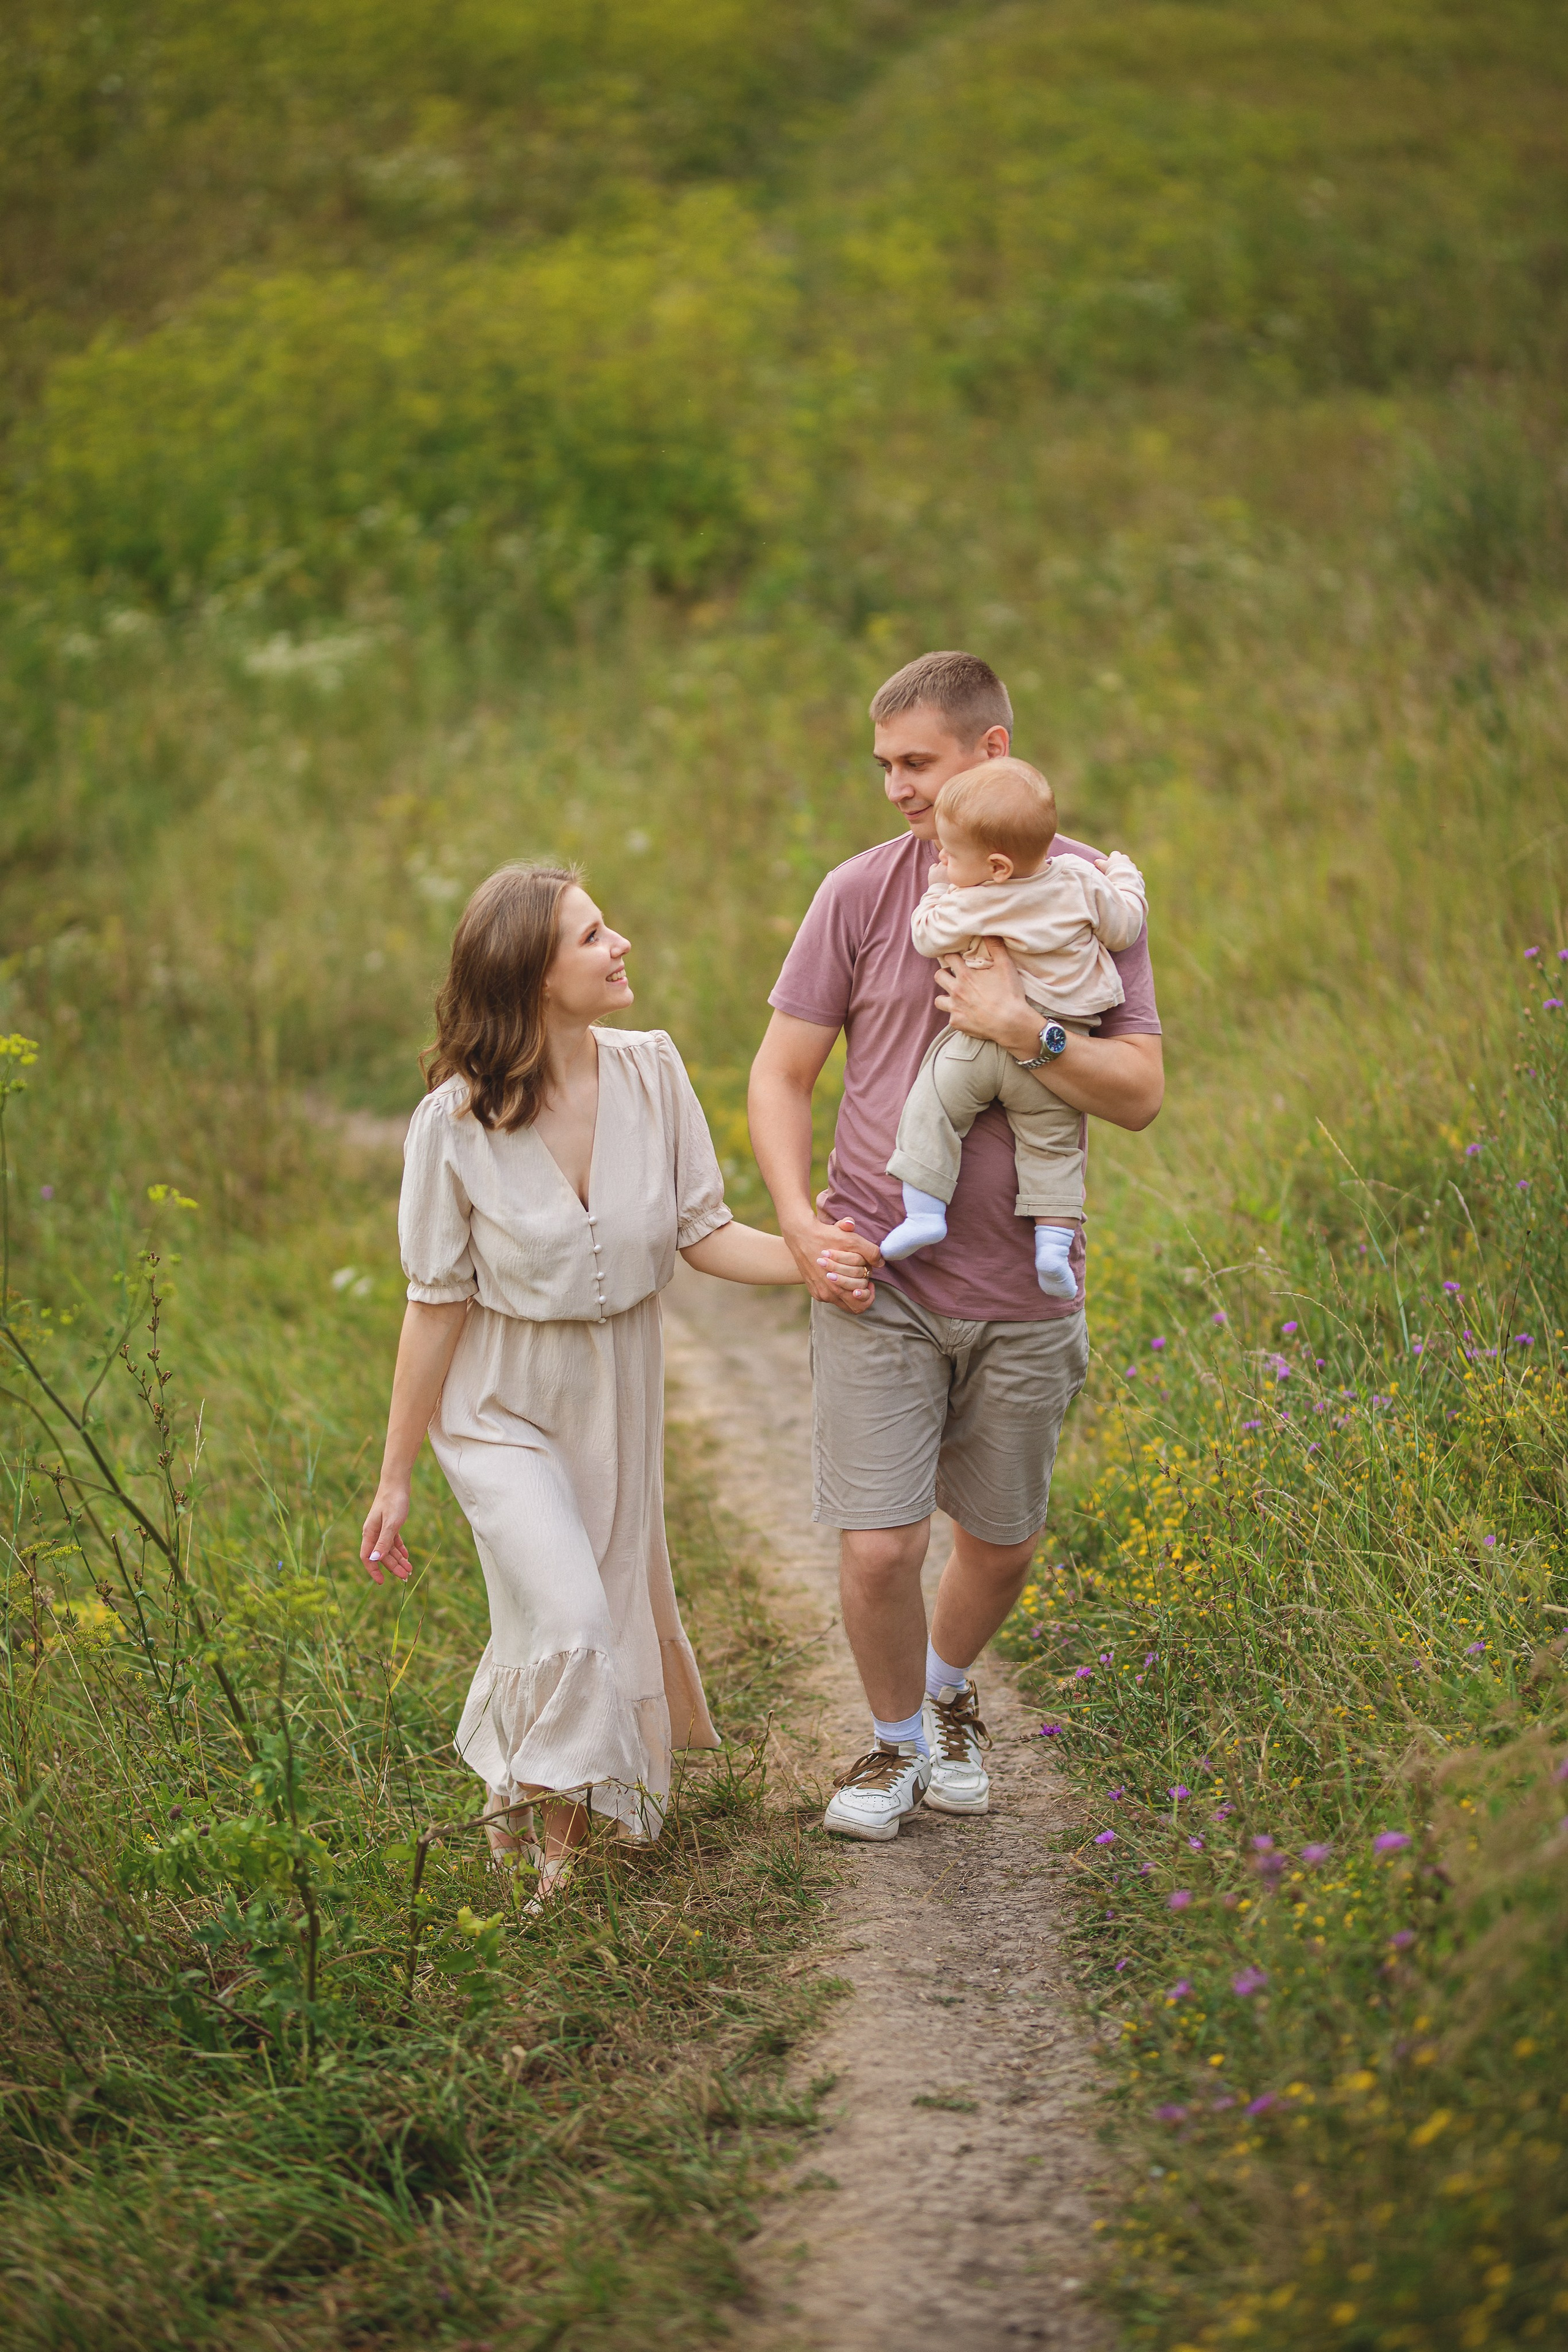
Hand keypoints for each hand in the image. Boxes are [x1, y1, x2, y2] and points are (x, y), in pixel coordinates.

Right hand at [360, 1481, 413, 1583]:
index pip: (367, 1557)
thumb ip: (384, 1541)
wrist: (397, 1482)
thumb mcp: (391, 1523)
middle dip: (392, 1567)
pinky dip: (399, 1549)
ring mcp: (381, 1528)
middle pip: (381, 1555)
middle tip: (406, 1577)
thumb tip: (374, 1559)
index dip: (373, 1571)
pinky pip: (393, 1541)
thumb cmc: (393, 1501)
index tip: (382, 1582)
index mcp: (370, 1533)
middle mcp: (373, 1532)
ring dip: (398, 1560)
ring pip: (388, 1549)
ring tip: (410, 1569)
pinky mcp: (390, 1523)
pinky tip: (406, 1555)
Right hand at [783, 1205, 880, 1314]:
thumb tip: (880, 1262)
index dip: (870, 1293)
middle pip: (855, 1306)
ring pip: (844, 1304)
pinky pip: (832, 1300)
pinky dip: (838, 1292)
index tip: (870, 1281)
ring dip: (851, 1293)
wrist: (801, 1235)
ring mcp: (821, 1293)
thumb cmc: (827, 1236)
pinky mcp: (815, 1292)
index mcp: (839, 1283)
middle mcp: (829, 1292)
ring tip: (853, 1280)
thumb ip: (870, 1251)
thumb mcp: (851, 1239)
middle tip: (863, 1280)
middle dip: (862, 1292)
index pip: (862, 1302)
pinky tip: (840, 1278)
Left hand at [933, 941, 1038, 1057]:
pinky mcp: (957, 1022)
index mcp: (965, 974)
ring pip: (938, 1000)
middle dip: (944, 974)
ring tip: (956, 997)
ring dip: (945, 997)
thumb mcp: (1005, 966)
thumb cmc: (1009, 993)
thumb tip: (989, 931)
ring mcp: (954, 1007)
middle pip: (939, 976)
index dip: (952, 956)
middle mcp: (956, 990)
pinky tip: (967, 1015)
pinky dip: (957, 1015)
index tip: (956, 957)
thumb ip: (996, 947)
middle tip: (954, 976)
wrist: (1011, 1023)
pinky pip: (950, 1017)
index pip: (948, 958)